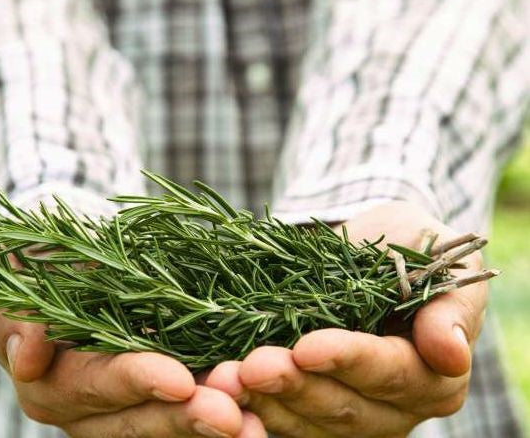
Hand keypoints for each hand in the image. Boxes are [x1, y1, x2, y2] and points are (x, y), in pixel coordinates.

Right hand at [0, 249, 266, 437]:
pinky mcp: (154, 404)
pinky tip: (258, 415)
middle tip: (233, 415)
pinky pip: (184, 418)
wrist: (64, 271)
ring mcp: (123, 413)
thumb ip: (17, 317)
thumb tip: (28, 353)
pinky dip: (222, 416)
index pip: (96, 384)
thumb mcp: (21, 281)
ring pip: (168, 428)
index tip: (180, 379)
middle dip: (186, 417)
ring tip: (256, 426)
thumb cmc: (41, 268)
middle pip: (139, 420)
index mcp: (50, 383)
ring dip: (212, 427)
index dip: (137, 381)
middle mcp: (86, 412)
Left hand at [205, 201, 485, 436]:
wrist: (364, 254)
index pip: (391, 374)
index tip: (307, 346)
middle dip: (295, 387)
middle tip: (251, 365)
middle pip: (344, 409)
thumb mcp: (439, 259)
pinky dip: (250, 407)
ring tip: (223, 378)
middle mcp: (394, 408)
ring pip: (306, 424)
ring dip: (263, 402)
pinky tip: (218, 391)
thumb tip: (451, 351)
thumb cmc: (408, 249)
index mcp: (432, 376)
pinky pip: (281, 420)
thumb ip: (449, 305)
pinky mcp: (310, 413)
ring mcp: (350, 417)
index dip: (349, 361)